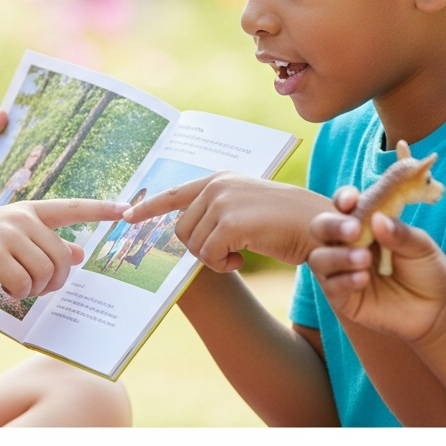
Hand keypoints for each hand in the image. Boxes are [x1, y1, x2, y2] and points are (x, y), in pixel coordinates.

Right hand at [0, 199, 127, 298]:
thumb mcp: (11, 238)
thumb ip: (45, 242)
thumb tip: (80, 253)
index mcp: (28, 210)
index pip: (72, 207)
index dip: (101, 209)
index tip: (127, 209)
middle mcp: (21, 218)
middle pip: (62, 257)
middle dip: (55, 281)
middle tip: (38, 287)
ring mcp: (7, 235)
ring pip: (45, 273)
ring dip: (35, 289)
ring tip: (16, 285)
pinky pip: (25, 285)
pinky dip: (18, 294)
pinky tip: (5, 289)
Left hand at [123, 171, 330, 271]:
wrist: (319, 226)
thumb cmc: (286, 223)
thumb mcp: (246, 208)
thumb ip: (217, 211)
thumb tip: (185, 230)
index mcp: (220, 179)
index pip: (174, 193)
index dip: (149, 207)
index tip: (126, 216)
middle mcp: (217, 186)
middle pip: (181, 230)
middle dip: (200, 250)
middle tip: (228, 255)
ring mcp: (222, 202)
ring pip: (193, 245)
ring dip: (214, 259)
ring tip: (239, 254)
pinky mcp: (230, 222)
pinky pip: (208, 255)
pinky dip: (223, 265)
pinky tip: (243, 259)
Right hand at [308, 186, 445, 342]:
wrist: (436, 311)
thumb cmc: (427, 270)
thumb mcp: (420, 247)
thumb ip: (399, 233)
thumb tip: (378, 218)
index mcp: (364, 224)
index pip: (343, 206)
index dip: (343, 199)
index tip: (352, 200)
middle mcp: (346, 245)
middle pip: (320, 228)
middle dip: (332, 225)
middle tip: (355, 230)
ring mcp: (341, 271)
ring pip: (318, 258)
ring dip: (338, 256)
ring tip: (364, 258)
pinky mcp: (342, 298)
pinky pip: (331, 286)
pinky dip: (344, 280)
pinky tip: (364, 278)